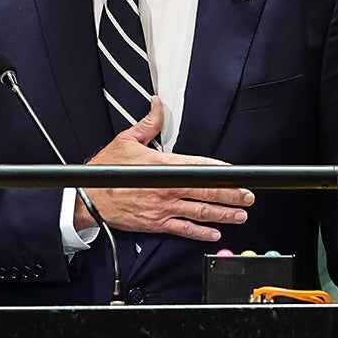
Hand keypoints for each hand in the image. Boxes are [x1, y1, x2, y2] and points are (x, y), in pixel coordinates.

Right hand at [73, 97, 253, 241]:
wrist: (89, 198)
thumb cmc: (107, 171)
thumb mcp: (126, 140)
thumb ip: (148, 123)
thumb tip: (157, 104)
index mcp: (162, 166)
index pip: (199, 167)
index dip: (220, 171)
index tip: (235, 174)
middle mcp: (166, 188)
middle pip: (206, 192)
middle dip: (231, 195)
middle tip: (248, 197)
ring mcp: (163, 208)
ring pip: (200, 212)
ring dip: (224, 214)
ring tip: (240, 215)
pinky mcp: (156, 223)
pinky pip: (184, 230)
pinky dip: (201, 233)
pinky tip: (214, 233)